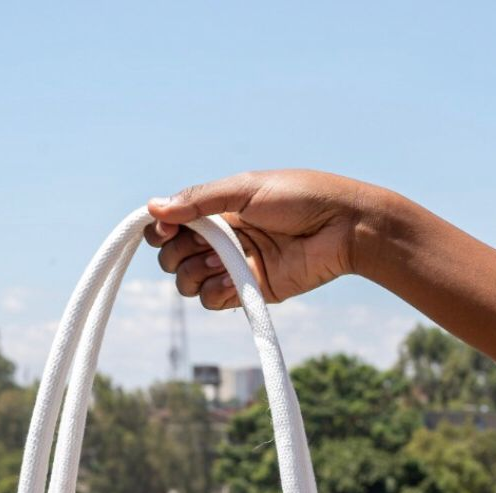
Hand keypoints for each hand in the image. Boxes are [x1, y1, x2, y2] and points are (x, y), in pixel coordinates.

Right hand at [145, 169, 381, 309]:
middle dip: (176, 253)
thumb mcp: (245, 189)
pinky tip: (234, 278)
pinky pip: (212, 300)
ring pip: (187, 282)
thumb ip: (199, 201)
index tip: (168, 228)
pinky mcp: (248, 291)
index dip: (161, 229)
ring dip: (195, 272)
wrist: (342, 227)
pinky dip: (216, 291)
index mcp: (217, 210)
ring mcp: (233, 266)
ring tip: (222, 259)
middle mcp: (220, 239)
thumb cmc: (300, 197)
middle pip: (172, 257)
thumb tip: (152, 207)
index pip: (171, 224)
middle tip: (204, 243)